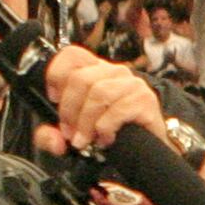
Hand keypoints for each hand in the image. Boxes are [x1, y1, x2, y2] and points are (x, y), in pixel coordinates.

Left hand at [40, 43, 168, 155]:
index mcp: (97, 71)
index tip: (54, 98)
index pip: (73, 55)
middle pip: (80, 79)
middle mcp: (115, 72)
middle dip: (69, 110)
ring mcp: (132, 84)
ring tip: (85, 140)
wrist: (151, 149)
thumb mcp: (77, 131)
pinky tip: (106, 139)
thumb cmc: (114, 133)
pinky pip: (116, 111)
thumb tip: (53, 141)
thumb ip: (54, 136)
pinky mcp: (145, 100)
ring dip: (86, 123)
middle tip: (70, 132)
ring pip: (98, 94)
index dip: (56, 74)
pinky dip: (105, 128)